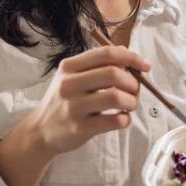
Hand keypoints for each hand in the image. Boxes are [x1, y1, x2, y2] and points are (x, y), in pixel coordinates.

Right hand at [26, 45, 150, 158]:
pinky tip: (121, 119)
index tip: (145, 66)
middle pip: (113, 74)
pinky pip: (114, 121)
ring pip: (116, 97)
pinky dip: (125, 120)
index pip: (106, 54)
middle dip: (133, 82)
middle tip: (134, 91)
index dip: (131, 57)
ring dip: (131, 102)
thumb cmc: (63, 101)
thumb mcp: (71, 76)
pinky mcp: (80, 128)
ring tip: (128, 106)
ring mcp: (73, 107)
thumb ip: (96, 64)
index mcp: (69, 67)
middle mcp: (69, 84)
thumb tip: (127, 54)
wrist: (41, 130)